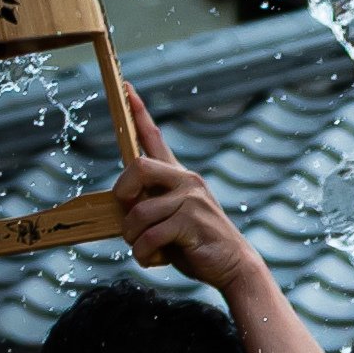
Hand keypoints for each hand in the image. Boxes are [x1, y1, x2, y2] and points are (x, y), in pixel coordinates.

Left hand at [114, 85, 261, 298]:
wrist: (233, 266)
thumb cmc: (196, 244)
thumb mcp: (169, 221)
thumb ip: (149, 206)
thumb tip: (121, 206)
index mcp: (179, 177)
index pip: (154, 138)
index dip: (137, 112)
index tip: (125, 86)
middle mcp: (186, 181)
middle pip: (136, 166)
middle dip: (123, 194)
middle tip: (128, 218)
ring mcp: (191, 199)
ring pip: (139, 212)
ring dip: (133, 238)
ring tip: (144, 250)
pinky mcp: (193, 221)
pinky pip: (151, 235)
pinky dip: (144, 254)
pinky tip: (155, 259)